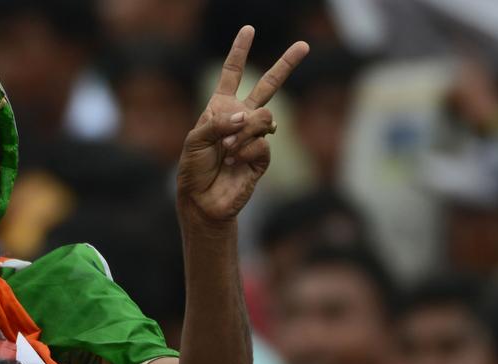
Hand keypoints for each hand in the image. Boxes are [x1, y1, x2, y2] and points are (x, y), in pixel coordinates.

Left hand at [177, 26, 307, 222]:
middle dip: (285, 65)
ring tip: (228, 147)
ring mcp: (254, 136)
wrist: (202, 199)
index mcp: (221, 107)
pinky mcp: (262, 157)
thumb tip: (247, 117)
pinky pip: (264, 142)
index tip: (248, 29)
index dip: (239, 52)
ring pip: (266, 117)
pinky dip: (247, 148)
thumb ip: (219, 122)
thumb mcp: (196, 139)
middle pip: (268, 86)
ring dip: (245, 130)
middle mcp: (241, 118)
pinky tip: (234, 160)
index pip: (232, 74)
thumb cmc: (194, 168)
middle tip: (304, 45)